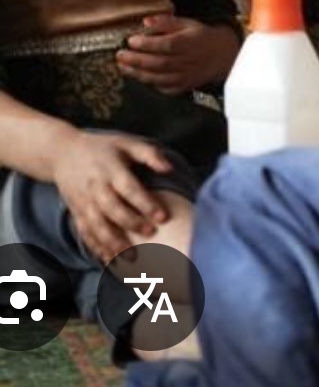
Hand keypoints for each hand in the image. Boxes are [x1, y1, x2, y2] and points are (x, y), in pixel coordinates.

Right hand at [51, 129, 173, 261]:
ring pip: (98, 226)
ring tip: (131, 257)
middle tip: (151, 234)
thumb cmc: (103, 147)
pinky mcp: (77, 213)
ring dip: (113, 243)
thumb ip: (150, 154)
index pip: (129, 188)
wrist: (64, 153)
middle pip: (113, 209)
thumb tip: (170, 169)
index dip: (146, 203)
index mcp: (111, 169)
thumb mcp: (127, 143)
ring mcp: (84, 202)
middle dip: (132, 224)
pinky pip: (86, 234)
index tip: (163, 216)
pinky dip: (97, 249)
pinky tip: (109, 261)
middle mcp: (96, 187)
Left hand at [116, 15, 240, 94]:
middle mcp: (186, 61)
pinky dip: (149, 83)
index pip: (165, 45)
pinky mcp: (183, 87)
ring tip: (123, 66)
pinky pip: (163, 88)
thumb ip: (166, 22)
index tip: (130, 40)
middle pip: (158, 63)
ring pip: (158, 77)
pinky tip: (138, 76)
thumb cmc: (200, 36)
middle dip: (136, 60)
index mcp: (188, 43)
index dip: (147, 44)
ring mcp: (185, 77)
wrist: (220, 55)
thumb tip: (145, 21)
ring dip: (138, 73)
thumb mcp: (187, 23)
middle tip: (120, 55)